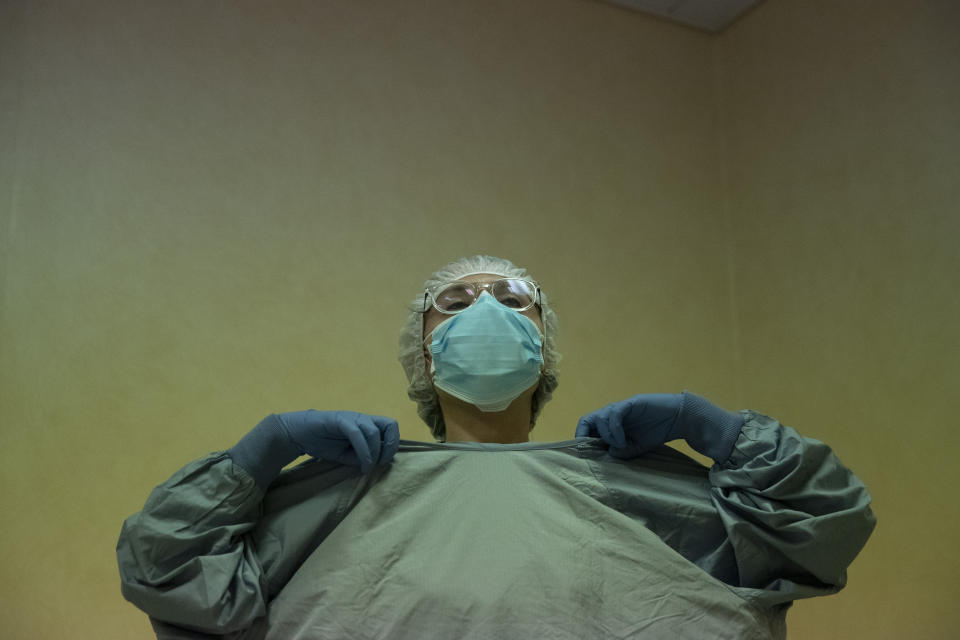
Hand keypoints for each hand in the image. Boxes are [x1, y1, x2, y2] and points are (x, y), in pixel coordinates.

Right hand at [277, 410, 399, 473]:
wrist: (299, 435)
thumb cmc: (324, 443)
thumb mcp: (347, 456)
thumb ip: (361, 458)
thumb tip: (374, 465)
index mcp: (367, 425)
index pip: (390, 428)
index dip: (393, 445)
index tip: (384, 462)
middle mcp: (363, 419)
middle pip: (390, 424)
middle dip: (390, 445)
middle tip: (381, 462)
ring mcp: (352, 418)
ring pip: (373, 431)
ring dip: (374, 452)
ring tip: (367, 467)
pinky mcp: (339, 420)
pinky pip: (356, 433)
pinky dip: (363, 451)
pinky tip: (362, 464)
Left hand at [575, 394, 682, 458]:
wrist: (679, 419)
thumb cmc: (657, 431)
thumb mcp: (637, 447)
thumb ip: (623, 451)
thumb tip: (609, 453)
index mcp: (612, 424)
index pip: (589, 427)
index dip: (582, 438)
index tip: (584, 453)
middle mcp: (613, 414)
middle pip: (588, 419)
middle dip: (584, 434)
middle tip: (591, 448)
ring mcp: (621, 408)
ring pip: (600, 417)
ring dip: (607, 435)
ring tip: (620, 444)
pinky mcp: (631, 403)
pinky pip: (615, 413)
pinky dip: (615, 428)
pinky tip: (623, 439)